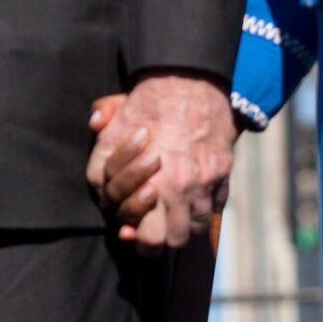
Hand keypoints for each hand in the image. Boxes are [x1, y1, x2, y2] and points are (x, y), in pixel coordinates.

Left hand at [86, 73, 235, 252]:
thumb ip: (101, 157)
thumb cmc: (147, 105)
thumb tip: (100, 182)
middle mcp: (183, 190)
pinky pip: (215, 207)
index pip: (148, 237)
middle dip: (161, 239)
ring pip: (196, 227)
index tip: (132, 232)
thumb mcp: (114, 129)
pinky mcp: (222, 173)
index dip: (138, 240)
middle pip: (174, 240)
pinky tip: (191, 199)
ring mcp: (207, 184)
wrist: (187, 81)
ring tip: (171, 217)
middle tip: (152, 231)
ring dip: (184, 226)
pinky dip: (203, 208)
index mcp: (155, 184)